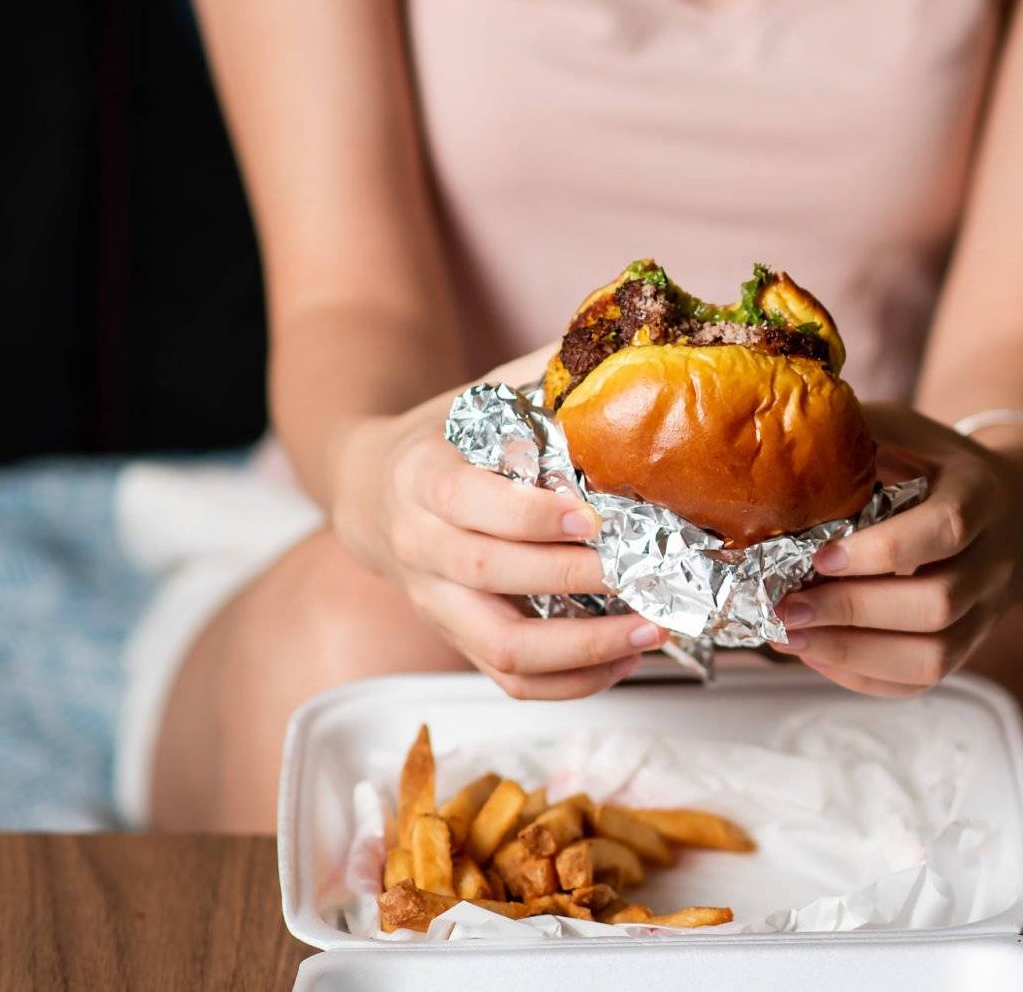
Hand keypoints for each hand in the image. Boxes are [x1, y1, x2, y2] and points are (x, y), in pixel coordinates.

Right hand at [329, 346, 663, 698]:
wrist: (370, 489)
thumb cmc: (445, 438)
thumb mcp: (481, 394)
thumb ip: (545, 373)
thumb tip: (626, 339)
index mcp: (422, 477)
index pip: (468, 504)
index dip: (530, 515)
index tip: (593, 515)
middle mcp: (420, 547)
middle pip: (490, 576)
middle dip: (575, 577)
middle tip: (647, 569)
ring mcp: (435, 602)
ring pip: (501, 648)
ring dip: (583, 648)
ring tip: (651, 627)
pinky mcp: (456, 639)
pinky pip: (511, 680)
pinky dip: (572, 682)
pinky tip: (625, 660)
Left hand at [772, 403, 1022, 696]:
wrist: (1013, 508)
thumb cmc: (935, 465)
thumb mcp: (903, 430)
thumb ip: (853, 434)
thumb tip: (777, 444)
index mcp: (980, 494)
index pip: (944, 530)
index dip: (881, 551)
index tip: (819, 557)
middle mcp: (993, 560)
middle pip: (938, 604)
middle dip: (855, 611)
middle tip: (786, 606)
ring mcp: (986, 611)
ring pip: (935, 656)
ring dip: (855, 654)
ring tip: (790, 637)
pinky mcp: (968, 645)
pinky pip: (922, 680)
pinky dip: (865, 676)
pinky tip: (816, 654)